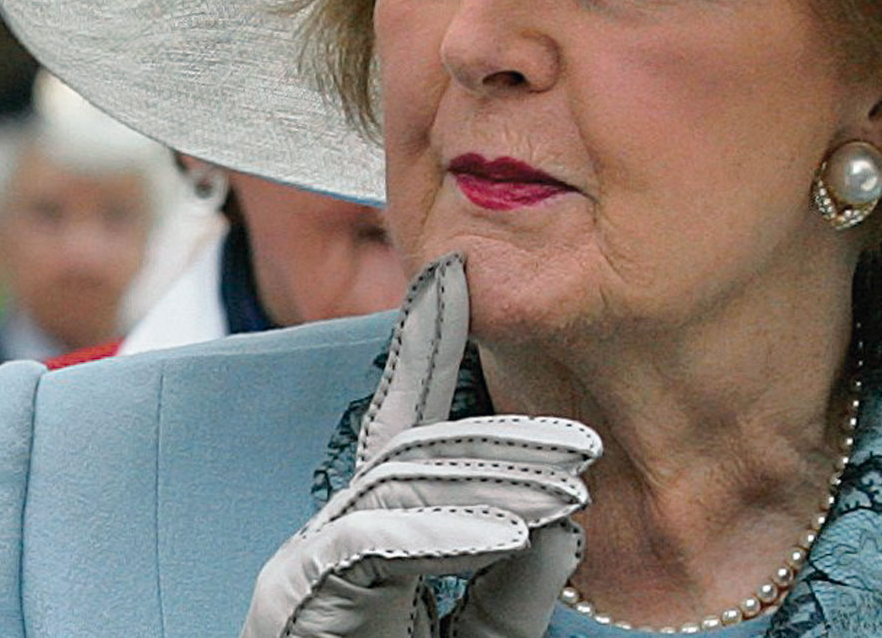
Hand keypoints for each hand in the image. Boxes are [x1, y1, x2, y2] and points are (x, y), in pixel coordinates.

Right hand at [240, 254, 600, 637]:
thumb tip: (560, 528)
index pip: (412, 437)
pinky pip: (368, 544)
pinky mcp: (297, 600)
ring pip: (401, 486)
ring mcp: (311, 568)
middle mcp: (338, 543)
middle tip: (584, 443)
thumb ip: (509, 597)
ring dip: (490, 483)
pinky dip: (440, 532)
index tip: (455, 281)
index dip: (428, 351)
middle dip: (504, 442)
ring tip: (568, 487)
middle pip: (419, 455)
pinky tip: (504, 529)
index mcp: (378, 545)